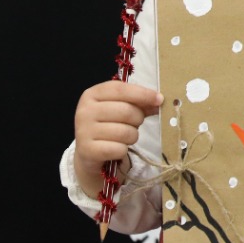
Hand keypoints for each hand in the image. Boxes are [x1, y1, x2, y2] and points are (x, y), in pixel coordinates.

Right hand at [73, 79, 162, 194]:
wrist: (89, 153)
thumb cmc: (108, 125)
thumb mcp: (121, 108)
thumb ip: (139, 102)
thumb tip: (159, 101)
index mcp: (92, 94)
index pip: (120, 89)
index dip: (143, 93)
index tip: (159, 99)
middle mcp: (85, 111)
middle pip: (126, 111)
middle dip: (138, 118)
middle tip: (136, 123)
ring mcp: (84, 131)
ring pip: (125, 132)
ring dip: (132, 136)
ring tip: (126, 136)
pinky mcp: (88, 150)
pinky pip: (119, 149)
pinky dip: (123, 150)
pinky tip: (117, 148)